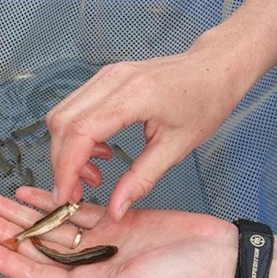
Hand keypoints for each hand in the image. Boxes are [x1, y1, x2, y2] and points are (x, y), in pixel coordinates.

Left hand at [0, 187, 237, 277]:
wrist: (217, 255)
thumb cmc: (180, 277)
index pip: (36, 274)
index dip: (6, 259)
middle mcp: (90, 267)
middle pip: (38, 248)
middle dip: (6, 231)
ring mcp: (101, 245)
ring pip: (52, 228)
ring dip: (23, 214)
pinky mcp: (115, 225)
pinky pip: (76, 214)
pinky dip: (53, 203)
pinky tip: (30, 192)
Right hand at [46, 36, 255, 219]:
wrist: (215, 68)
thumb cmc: (205, 102)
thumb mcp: (177, 148)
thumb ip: (141, 179)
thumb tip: (115, 209)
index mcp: (134, 96)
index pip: (80, 132)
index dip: (66, 168)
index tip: (64, 196)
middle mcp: (112, 80)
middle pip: (62, 123)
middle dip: (61, 163)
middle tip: (76, 193)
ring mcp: (105, 75)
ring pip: (62, 115)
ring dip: (66, 150)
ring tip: (93, 175)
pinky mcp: (104, 78)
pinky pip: (74, 108)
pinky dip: (75, 136)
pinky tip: (99, 153)